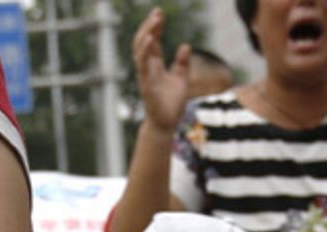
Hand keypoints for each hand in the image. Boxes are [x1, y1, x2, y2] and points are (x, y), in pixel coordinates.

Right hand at [133, 7, 191, 133]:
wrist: (166, 123)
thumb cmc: (171, 103)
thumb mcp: (181, 79)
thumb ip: (182, 63)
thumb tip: (186, 45)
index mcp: (154, 64)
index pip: (153, 41)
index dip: (155, 27)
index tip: (159, 13)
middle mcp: (147, 67)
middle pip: (144, 41)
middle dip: (149, 26)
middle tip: (157, 12)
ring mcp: (145, 74)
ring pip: (140, 50)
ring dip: (146, 34)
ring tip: (154, 21)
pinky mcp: (146, 83)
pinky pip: (143, 64)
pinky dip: (145, 51)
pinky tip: (150, 39)